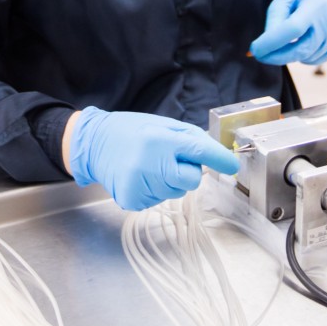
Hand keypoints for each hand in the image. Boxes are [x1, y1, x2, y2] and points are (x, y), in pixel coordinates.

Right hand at [65, 108, 237, 210]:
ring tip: (150, 165)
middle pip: (192, 180)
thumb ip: (191, 139)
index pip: (198, 151)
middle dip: (188, 172)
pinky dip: (155, 190)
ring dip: (170, 180)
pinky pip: (159, 200)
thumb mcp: (163, 125)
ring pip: (176, 192)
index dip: (219, 159)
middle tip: (170, 159)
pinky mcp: (132, 200)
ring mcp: (140, 184)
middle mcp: (150, 163)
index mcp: (159, 139)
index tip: (232, 166)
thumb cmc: (133, 131)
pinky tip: (141, 176)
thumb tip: (219, 157)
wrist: (94, 143)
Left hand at [250, 0, 326, 65]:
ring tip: (291, 37)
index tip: (255, 50)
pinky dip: (306, 55)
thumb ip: (275, 20)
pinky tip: (305, 40)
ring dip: (293, 54)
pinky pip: (318, 59)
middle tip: (262, 54)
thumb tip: (263, 47)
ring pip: (308, 58)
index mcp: (317, 3)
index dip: (272, 42)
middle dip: (277, 56)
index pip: (293, 28)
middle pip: (301, 50)